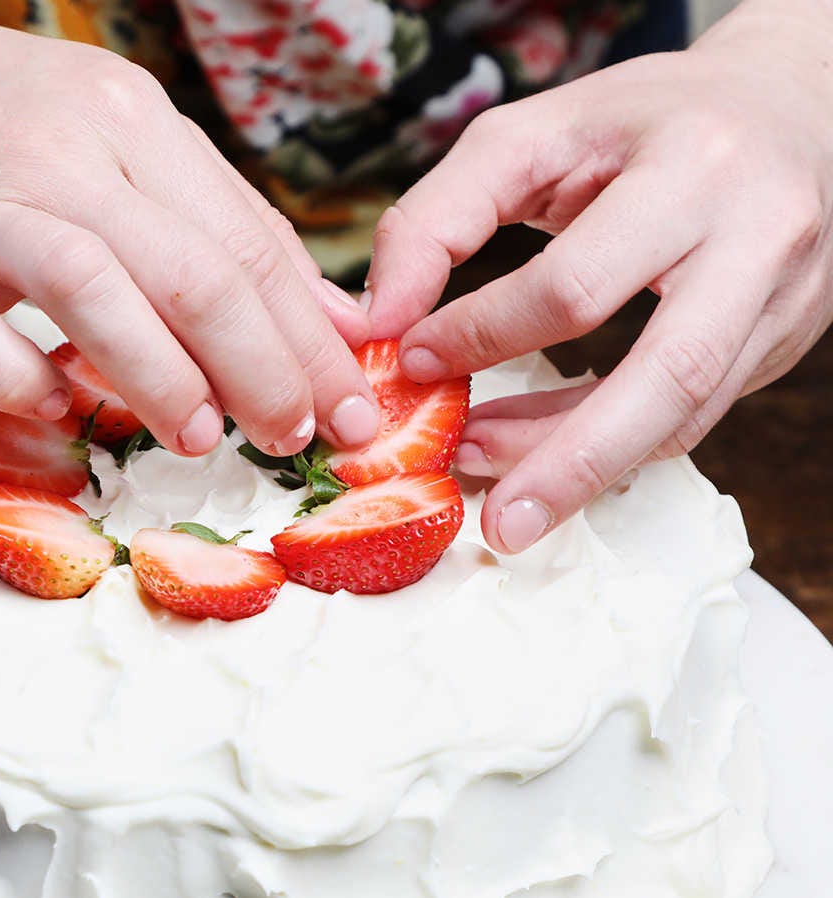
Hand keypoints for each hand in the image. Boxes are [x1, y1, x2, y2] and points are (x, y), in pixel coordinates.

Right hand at [0, 0, 377, 457]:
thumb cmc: (4, 127)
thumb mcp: (125, 140)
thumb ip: (224, 223)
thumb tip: (327, 318)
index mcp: (131, 121)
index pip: (247, 241)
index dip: (309, 337)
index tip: (349, 406)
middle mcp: (60, 153)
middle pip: (189, 270)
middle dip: (262, 370)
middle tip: (294, 436)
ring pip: (91, 290)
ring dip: (160, 378)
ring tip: (201, 437)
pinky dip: (22, 379)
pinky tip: (59, 408)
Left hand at [362, 0, 832, 552]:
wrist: (786, 106)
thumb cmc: (642, 120)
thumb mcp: (532, 135)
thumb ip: (440, 214)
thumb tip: (380, 314)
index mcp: (690, 168)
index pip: (577, 284)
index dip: (485, 333)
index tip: (413, 361)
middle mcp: (757, 236)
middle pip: (670, 375)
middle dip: (571, 459)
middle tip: (495, 521)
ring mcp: (784, 297)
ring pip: (687, 413)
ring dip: (587, 468)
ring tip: (504, 501)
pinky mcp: (783, 340)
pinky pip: (695, 414)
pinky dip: (615, 447)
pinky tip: (545, 455)